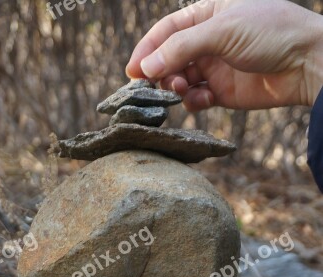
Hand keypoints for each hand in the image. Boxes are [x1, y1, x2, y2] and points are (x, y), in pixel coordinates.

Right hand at [126, 0, 322, 110]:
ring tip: (181, 90)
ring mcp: (214, 67)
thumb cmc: (269, 32)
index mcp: (207, 14)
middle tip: (154, 86)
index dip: (147, 50)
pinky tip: (203, 101)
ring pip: (180, 81)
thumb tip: (145, 68)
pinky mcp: (223, 92)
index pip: (166, 31)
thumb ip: (181, 48)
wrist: (305, 63)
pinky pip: (196, 99)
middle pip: (170, 58)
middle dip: (161, 73)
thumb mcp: (220, 31)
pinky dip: (193, 102)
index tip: (132, 71)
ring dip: (176, 88)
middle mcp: (208, 41)